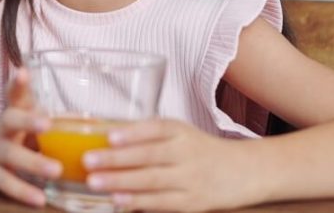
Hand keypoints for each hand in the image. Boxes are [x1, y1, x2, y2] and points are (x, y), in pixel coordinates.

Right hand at [0, 68, 61, 207]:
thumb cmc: (8, 128)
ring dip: (32, 163)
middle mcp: (0, 128)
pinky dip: (23, 192)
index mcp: (10, 112)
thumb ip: (29, 99)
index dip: (17, 84)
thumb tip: (37, 81)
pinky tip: (40, 199)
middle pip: (10, 121)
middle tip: (47, 123)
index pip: (13, 94)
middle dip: (27, 121)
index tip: (23, 74)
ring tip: (56, 171)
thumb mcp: (18, 111)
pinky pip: (7, 183)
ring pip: (10, 155)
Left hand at [84, 118, 257, 211]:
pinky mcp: (193, 203)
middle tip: (89, 161)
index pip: (155, 129)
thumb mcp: (178, 133)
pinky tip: (120, 201)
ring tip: (96, 183)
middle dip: (116, 160)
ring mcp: (191, 179)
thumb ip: (146, 135)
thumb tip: (102, 136)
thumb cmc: (199, 149)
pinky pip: (163, 203)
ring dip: (122, 183)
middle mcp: (186, 153)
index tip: (110, 136)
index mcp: (180, 131)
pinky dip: (140, 202)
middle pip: (149, 157)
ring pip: (153, 182)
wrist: (244, 171)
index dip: (133, 133)